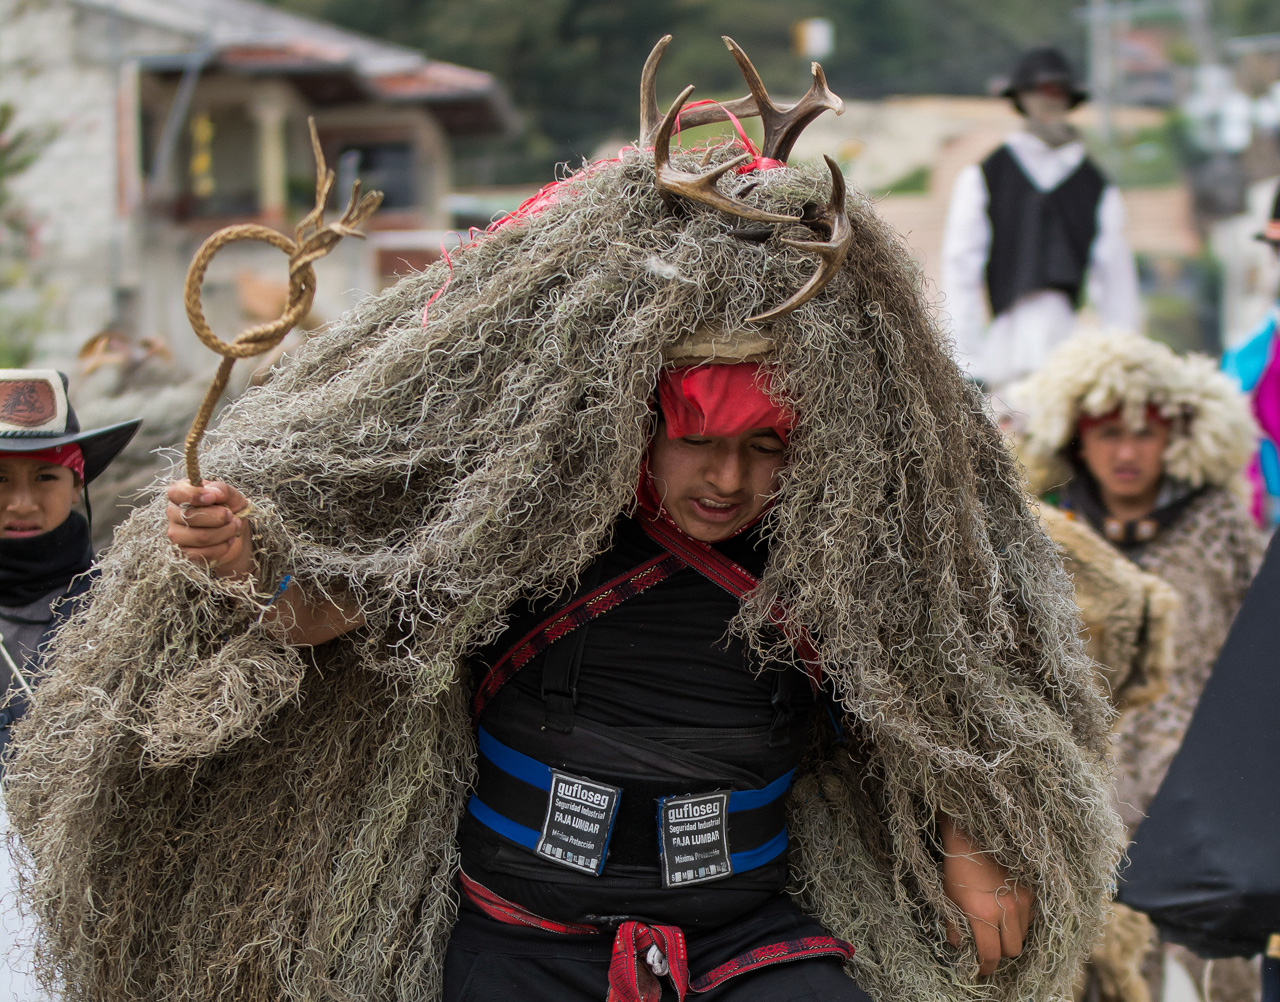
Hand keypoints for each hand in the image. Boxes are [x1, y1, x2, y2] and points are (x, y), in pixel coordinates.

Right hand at [166, 479, 253, 578]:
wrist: (235, 532)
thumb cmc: (230, 508)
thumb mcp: (231, 495)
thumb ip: (221, 489)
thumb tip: (213, 493)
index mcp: (181, 493)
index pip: (176, 492)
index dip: (194, 495)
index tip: (212, 498)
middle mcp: (174, 513)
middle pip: (189, 517)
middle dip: (218, 517)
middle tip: (232, 516)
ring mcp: (176, 534)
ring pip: (200, 537)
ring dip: (224, 532)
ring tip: (234, 528)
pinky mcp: (185, 552)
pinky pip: (202, 553)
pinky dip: (222, 547)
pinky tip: (229, 540)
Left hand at [940, 815, 1035, 976]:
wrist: (973, 834)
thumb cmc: (957, 866)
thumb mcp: (948, 897)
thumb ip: (954, 926)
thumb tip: (959, 948)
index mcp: (982, 913)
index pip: (990, 955)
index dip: (985, 967)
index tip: (979, 968)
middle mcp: (1006, 909)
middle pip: (1012, 951)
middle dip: (999, 952)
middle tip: (988, 945)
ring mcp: (1022, 899)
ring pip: (1024, 935)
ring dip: (1011, 936)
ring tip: (996, 925)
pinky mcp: (1032, 890)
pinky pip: (1031, 918)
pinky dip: (1021, 921)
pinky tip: (1006, 910)